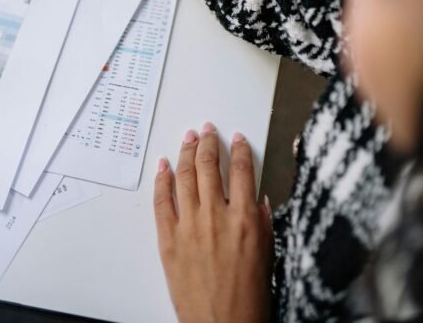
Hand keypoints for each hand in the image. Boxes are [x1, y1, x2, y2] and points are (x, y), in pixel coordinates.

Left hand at [154, 124, 272, 322]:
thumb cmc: (248, 298)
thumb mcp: (267, 254)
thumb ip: (262, 221)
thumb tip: (256, 197)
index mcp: (244, 219)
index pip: (241, 170)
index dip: (239, 149)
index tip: (236, 139)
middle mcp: (215, 217)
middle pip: (209, 165)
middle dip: (208, 142)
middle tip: (207, 131)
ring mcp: (189, 226)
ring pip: (184, 176)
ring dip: (186, 152)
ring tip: (188, 138)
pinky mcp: (168, 239)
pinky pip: (162, 200)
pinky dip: (162, 179)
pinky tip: (164, 166)